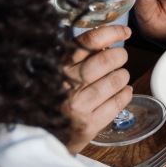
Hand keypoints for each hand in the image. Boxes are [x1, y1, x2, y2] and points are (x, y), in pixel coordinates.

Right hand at [61, 25, 131, 153]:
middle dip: (120, 55)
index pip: (89, 41)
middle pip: (106, 60)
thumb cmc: (53, 98)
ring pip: (115, 81)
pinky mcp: (88, 124)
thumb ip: (78, 57)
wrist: (40, 135)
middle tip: (121, 58)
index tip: (125, 32)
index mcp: (59, 65)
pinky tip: (123, 92)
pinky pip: (117, 103)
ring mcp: (78, 105)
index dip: (112, 32)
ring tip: (120, 77)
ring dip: (123, 76)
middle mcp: (67, 83)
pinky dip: (125, 94)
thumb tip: (107, 42)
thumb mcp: (58, 72)